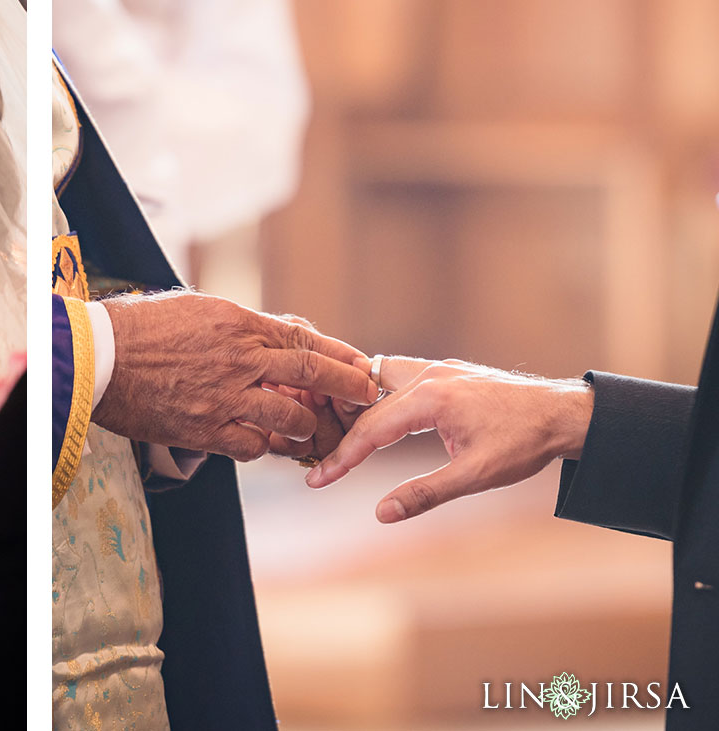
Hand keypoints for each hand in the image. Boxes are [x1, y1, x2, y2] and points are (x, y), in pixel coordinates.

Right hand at [93, 291, 379, 459]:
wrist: (98, 359)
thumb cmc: (143, 329)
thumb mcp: (199, 311)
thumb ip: (243, 326)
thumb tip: (281, 337)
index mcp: (239, 324)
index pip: (305, 342)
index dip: (340, 358)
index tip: (362, 367)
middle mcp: (239, 360)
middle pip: (312, 377)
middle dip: (347, 391)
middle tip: (365, 400)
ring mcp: (224, 397)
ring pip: (290, 419)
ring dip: (306, 427)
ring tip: (311, 432)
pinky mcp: (204, 429)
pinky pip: (252, 447)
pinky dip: (263, 447)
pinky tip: (262, 443)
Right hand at [305, 356, 592, 521]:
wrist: (564, 415)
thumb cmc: (524, 443)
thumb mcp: (475, 476)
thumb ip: (425, 493)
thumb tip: (383, 513)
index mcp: (430, 398)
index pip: (369, 430)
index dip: (341, 459)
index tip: (317, 480)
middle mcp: (428, 375)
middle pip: (367, 403)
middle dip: (340, 432)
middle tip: (318, 459)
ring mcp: (437, 369)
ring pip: (378, 379)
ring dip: (357, 403)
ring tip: (337, 430)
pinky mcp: (447, 372)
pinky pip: (398, 377)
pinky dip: (380, 395)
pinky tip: (377, 412)